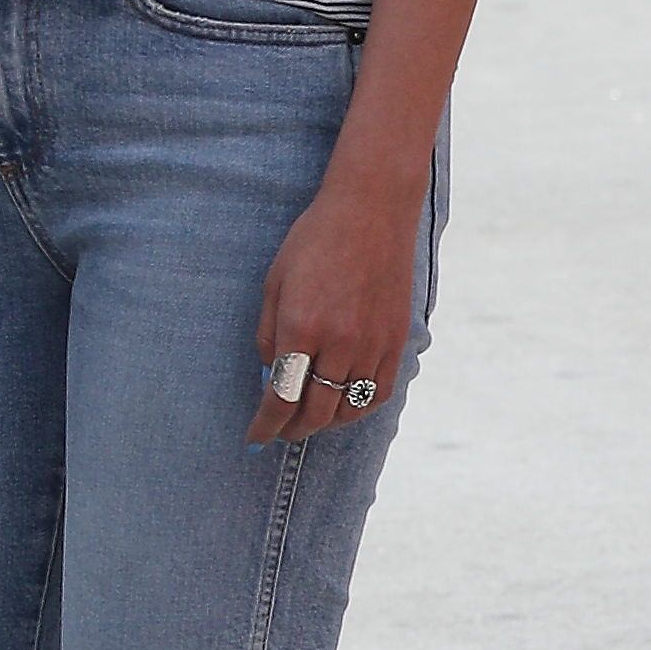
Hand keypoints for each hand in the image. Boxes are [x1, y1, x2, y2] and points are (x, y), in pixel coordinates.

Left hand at [249, 170, 422, 442]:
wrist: (370, 211)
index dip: (265, 425)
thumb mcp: (274, 284)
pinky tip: (343, 405)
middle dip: (292, 430)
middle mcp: (340, 342)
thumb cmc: (313, 241)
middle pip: (315, 411)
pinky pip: (378, 392)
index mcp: (301, 327)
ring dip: (324, 422)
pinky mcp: (396, 340)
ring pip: (349, 407)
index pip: (281, 397)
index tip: (254, 438)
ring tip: (307, 420)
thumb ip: (269, 335)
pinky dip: (358, 408)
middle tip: (278, 433)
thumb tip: (270, 376)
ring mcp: (373, 343)